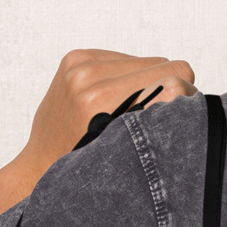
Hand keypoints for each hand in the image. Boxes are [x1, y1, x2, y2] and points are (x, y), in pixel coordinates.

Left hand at [10, 49, 197, 187]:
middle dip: (166, 91)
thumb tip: (186, 90)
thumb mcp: (126, 152)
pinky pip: (124, 59)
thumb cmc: (86, 168)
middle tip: (151, 121)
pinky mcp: (75, 58)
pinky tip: (115, 102)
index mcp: (100, 101)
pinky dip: (128, 78)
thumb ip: (155, 116)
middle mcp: (87, 76)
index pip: (172, 79)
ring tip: (129, 113)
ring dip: (147, 84)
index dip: (186, 99)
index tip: (180, 120)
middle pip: (162, 66)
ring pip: (146, 61)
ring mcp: (78, 64)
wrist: (40, 166)